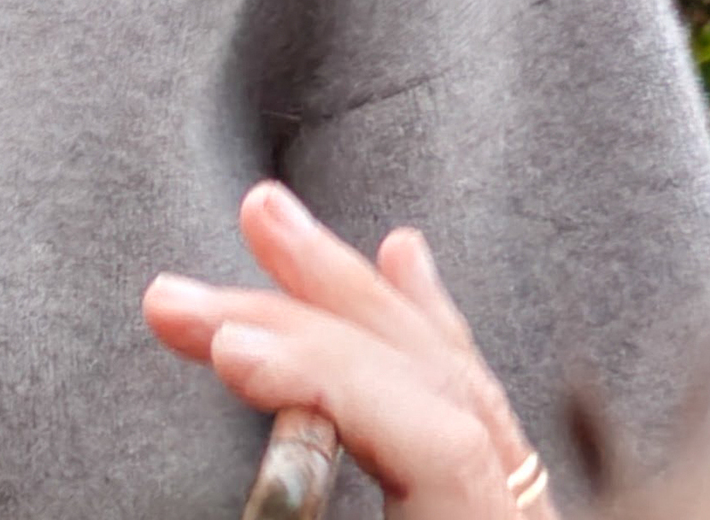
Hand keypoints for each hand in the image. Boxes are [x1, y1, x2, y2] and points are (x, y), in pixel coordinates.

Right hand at [147, 181, 541, 519]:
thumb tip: (263, 478)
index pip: (435, 440)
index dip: (330, 382)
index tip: (225, 350)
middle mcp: (525, 518)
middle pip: (433, 384)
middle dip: (308, 314)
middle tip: (184, 294)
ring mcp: (521, 512)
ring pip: (453, 373)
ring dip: (347, 293)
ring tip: (271, 220)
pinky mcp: (500, 508)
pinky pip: (476, 401)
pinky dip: (424, 322)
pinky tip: (404, 257)